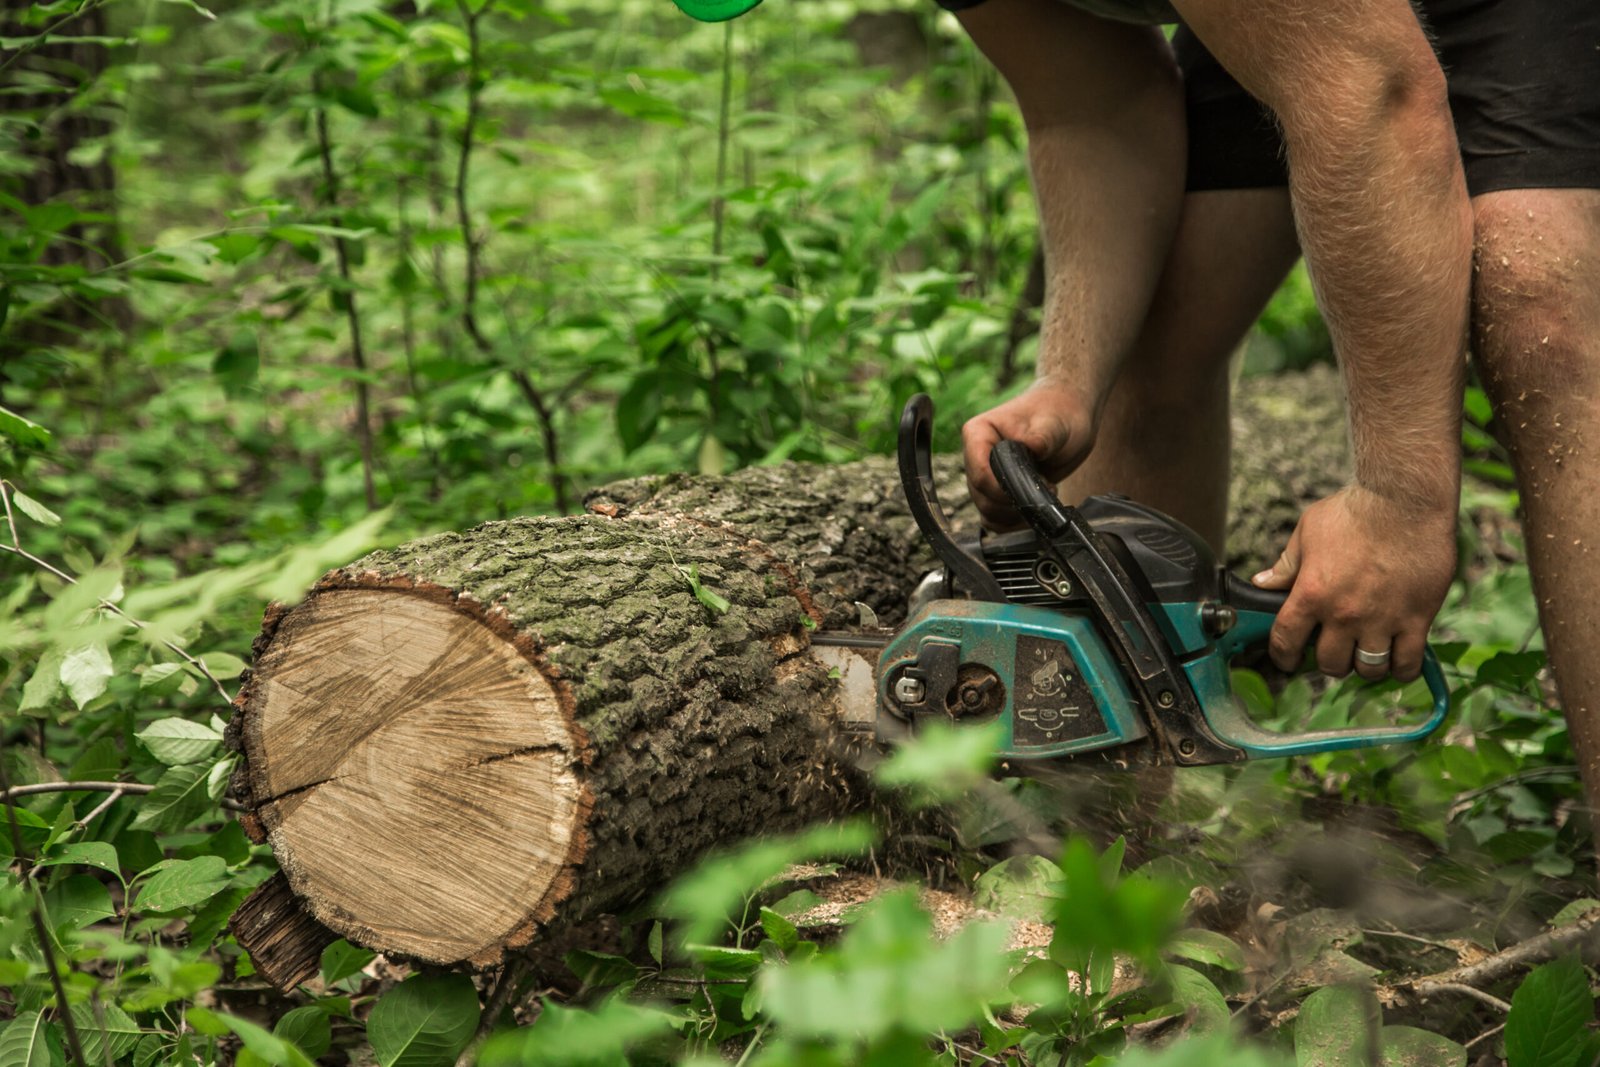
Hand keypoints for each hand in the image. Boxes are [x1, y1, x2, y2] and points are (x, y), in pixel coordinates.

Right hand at [962, 379, 1096, 529]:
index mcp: (978, 433)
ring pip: (987, 511)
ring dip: (1017, 514)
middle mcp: (975, 456)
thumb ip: (1041, 437)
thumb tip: (1032, 448)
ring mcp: (985, 475)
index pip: (980, 473)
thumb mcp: (1054, 423)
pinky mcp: (997, 490)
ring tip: (1044, 495)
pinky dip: (1014, 523)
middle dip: (1015, 503)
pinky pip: (995, 519)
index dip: (1004, 489)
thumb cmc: (1059, 411)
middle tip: (1047, 488)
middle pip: (981, 497)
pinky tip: (1036, 511)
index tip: (1034, 486)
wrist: (1068, 415)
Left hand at [1252, 486, 1455, 681]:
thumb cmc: (1355, 510)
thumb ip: (1287, 564)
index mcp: (1311, 594)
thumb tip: (1262, 583)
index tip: (1287, 660)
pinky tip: (1396, 657)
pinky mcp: (1417, 618)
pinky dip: (1401, 668)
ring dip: (1363, 665)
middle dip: (1329, 660)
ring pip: (1368, 669)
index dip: (1283, 657)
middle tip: (1335, 648)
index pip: (1286, 641)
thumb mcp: (1308, 531)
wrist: (1406, 499)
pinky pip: (1408, 663)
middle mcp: (1344, 614)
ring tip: (1365, 651)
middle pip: (1330, 664)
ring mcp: (1382, 619)